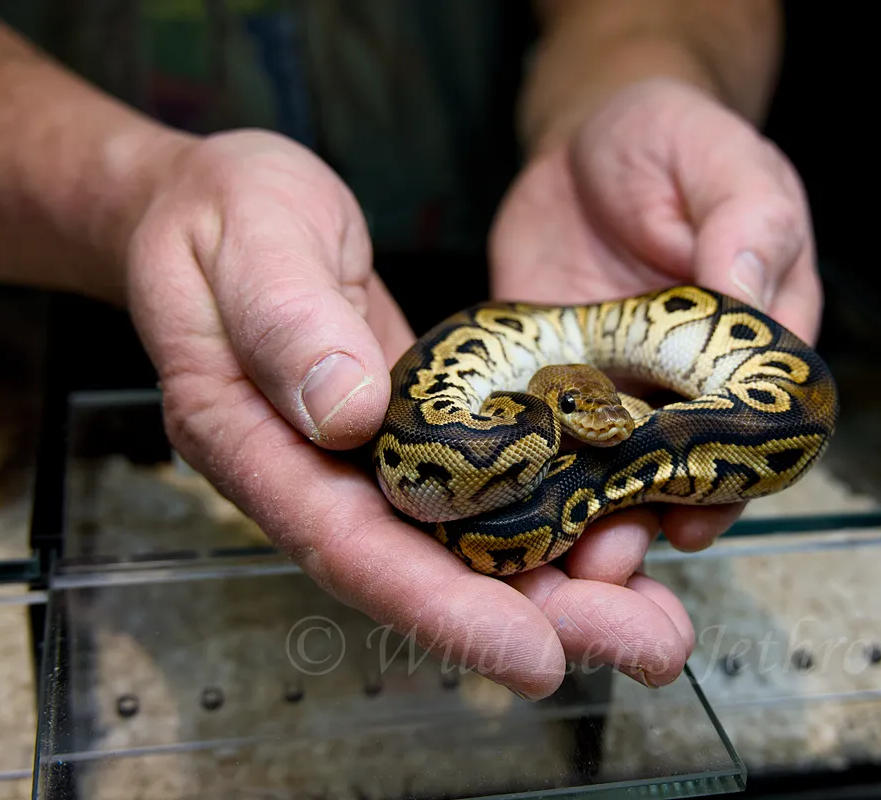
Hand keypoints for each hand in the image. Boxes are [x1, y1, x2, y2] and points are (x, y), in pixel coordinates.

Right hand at [124, 129, 689, 697]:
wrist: (222, 206)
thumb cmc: (222, 215)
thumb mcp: (248, 239)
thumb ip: (287, 320)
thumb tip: (348, 413)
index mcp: (254, 444)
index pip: (350, 547)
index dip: (442, 609)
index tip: (534, 652)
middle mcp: (317, 476)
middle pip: (427, 572)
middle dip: (538, 619)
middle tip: (645, 644)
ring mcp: (369, 464)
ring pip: (466, 548)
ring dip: (563, 591)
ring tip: (658, 622)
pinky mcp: (414, 437)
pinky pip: (483, 498)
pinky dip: (550, 525)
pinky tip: (618, 542)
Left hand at [490, 77, 820, 559]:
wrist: (587, 138)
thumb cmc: (673, 143)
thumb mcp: (722, 164)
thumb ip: (744, 223)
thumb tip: (747, 289)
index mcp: (751, 341)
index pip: (755, 422)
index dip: (729, 473)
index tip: (698, 509)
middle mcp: (687, 379)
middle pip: (681, 465)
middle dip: (650, 512)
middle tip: (612, 552)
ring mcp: (618, 385)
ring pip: (612, 466)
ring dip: (590, 511)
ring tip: (560, 549)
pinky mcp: (556, 379)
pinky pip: (547, 435)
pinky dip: (532, 471)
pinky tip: (510, 500)